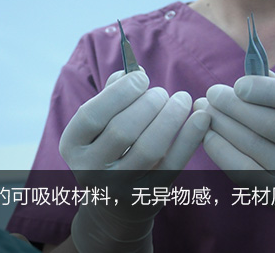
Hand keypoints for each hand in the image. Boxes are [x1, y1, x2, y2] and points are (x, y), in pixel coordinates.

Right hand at [60, 69, 209, 251]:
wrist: (113, 204)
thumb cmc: (107, 148)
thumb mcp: (99, 125)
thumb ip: (111, 95)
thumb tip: (134, 71)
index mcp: (72, 146)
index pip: (92, 115)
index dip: (119, 92)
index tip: (142, 77)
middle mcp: (90, 170)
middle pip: (123, 130)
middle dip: (148, 103)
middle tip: (162, 93)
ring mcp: (119, 186)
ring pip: (149, 148)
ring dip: (170, 117)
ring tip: (181, 100)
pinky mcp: (149, 196)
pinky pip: (173, 164)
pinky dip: (190, 138)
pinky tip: (201, 117)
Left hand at [195, 73, 274, 251]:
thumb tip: (249, 73)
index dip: (267, 89)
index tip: (239, 84)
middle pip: (271, 123)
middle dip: (234, 104)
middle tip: (212, 93)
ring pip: (252, 146)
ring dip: (221, 124)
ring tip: (203, 109)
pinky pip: (243, 171)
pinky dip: (220, 150)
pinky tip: (208, 135)